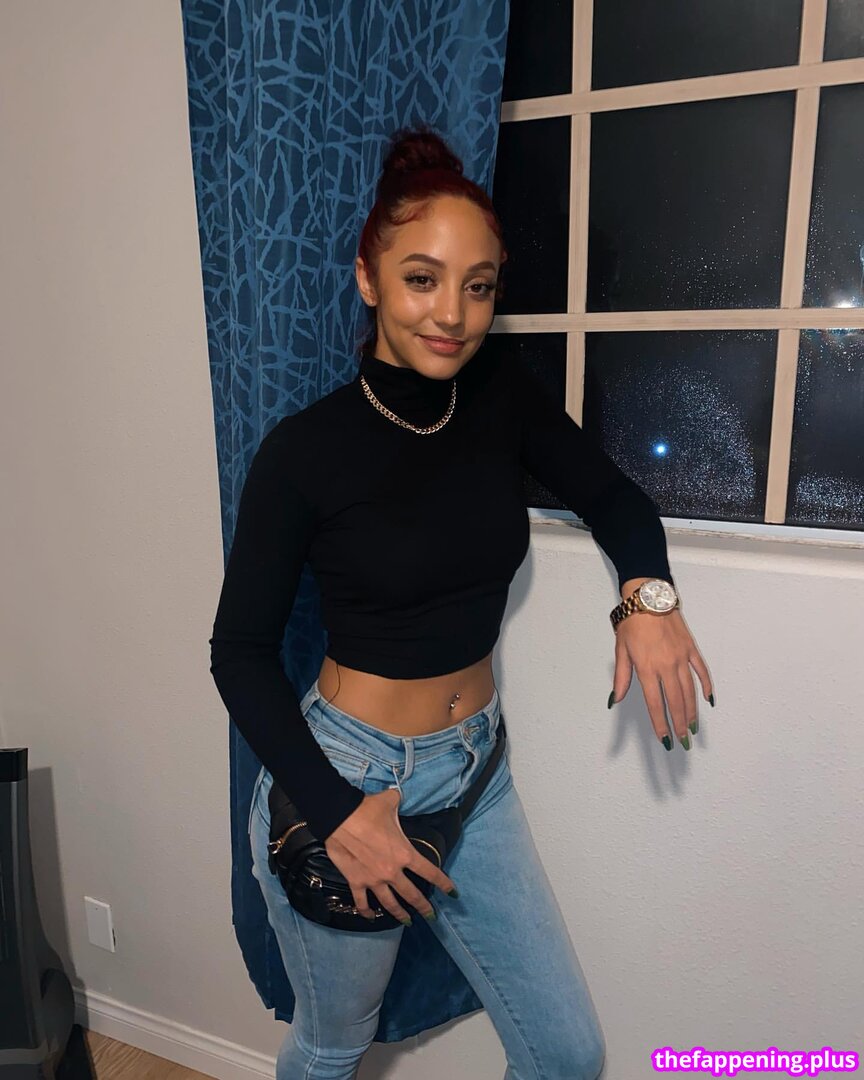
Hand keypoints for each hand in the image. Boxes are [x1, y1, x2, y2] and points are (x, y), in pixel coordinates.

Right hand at [324, 788, 456, 922]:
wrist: (340, 817)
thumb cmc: (368, 809)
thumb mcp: (390, 801)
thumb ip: (398, 801)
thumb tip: (397, 795)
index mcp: (405, 854)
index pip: (430, 872)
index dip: (443, 884)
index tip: (452, 893)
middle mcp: (392, 871)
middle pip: (412, 895)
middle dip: (424, 907)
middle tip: (431, 916)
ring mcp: (374, 880)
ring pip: (390, 903)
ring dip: (400, 914)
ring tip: (408, 922)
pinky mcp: (356, 882)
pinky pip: (362, 902)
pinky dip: (367, 911)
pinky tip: (371, 917)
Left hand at [609, 607, 713, 749]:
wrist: (648, 598)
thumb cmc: (631, 623)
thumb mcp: (621, 650)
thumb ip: (622, 677)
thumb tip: (616, 699)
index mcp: (647, 668)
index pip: (656, 703)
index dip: (660, 723)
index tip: (665, 738)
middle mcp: (666, 665)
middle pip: (676, 701)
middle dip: (680, 724)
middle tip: (683, 740)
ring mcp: (681, 657)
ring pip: (690, 690)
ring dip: (692, 711)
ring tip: (693, 728)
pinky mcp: (691, 649)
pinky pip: (701, 671)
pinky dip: (706, 686)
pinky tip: (708, 700)